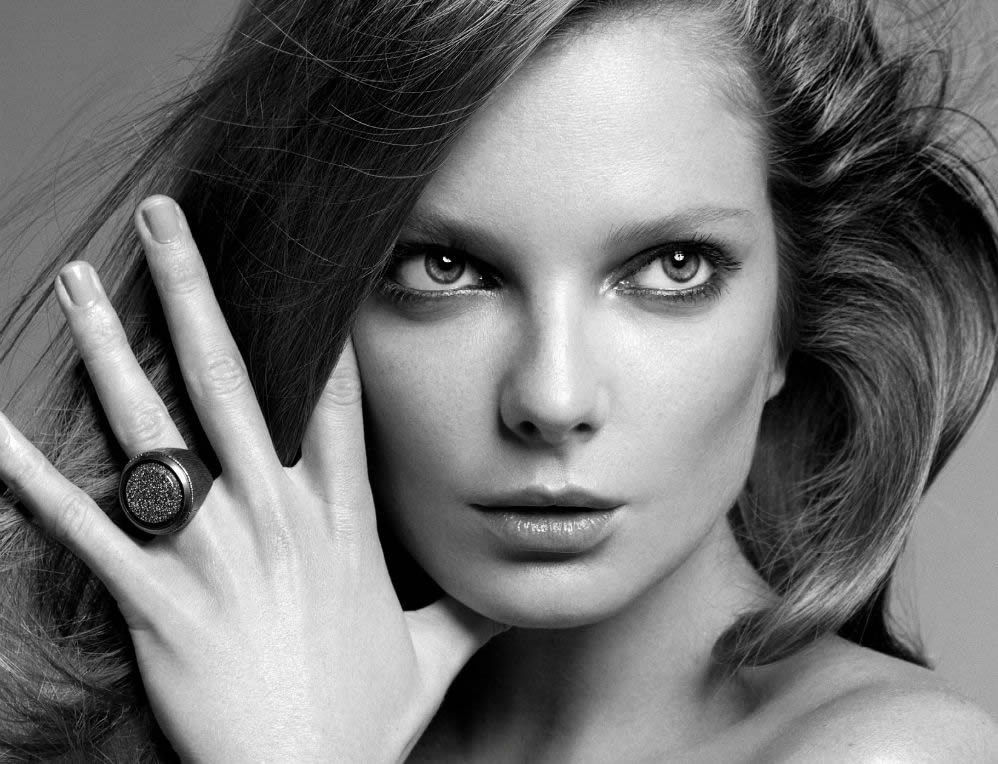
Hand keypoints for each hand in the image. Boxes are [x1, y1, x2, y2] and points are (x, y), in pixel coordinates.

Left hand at [0, 195, 505, 761]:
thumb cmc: (363, 724)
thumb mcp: (437, 657)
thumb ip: (475, 610)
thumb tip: (525, 592)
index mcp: (342, 523)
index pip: (338, 401)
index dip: (326, 324)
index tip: (311, 261)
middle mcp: (277, 519)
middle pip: (232, 383)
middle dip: (194, 294)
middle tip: (163, 219)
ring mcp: (213, 555)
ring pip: (154, 433)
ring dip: (109, 353)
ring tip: (74, 281)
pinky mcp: (155, 602)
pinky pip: (84, 529)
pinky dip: (31, 475)